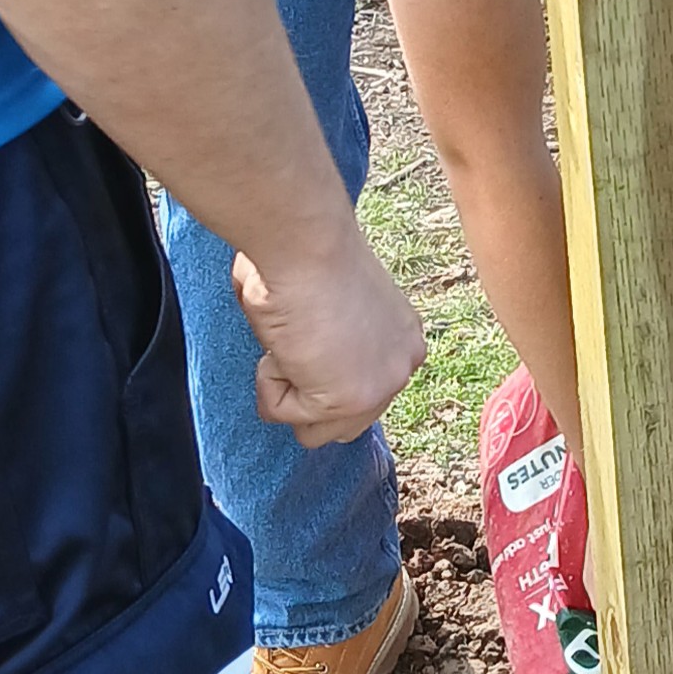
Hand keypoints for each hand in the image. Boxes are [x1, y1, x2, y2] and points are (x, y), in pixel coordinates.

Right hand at [233, 229, 427, 446]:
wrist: (306, 241)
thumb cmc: (308, 255)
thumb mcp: (341, 309)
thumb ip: (339, 346)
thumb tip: (308, 368)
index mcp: (404, 341)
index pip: (365, 394)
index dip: (323, 374)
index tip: (313, 337)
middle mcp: (403, 367)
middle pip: (346, 425)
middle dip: (308, 394)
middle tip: (300, 342)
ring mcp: (380, 388)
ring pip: (313, 432)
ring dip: (286, 389)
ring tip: (294, 340)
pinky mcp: (345, 401)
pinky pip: (281, 412)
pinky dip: (268, 380)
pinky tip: (287, 339)